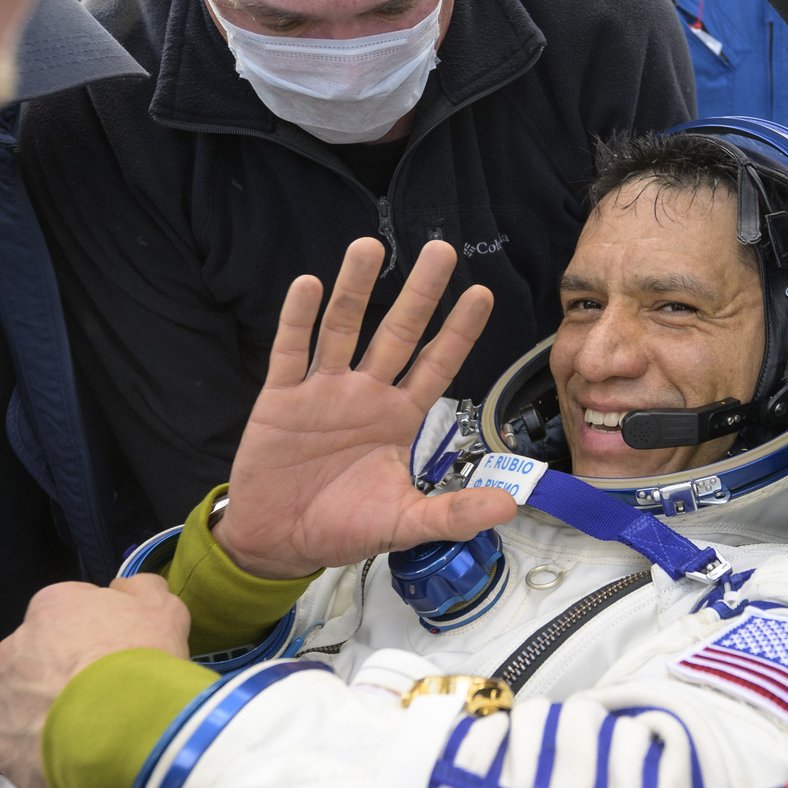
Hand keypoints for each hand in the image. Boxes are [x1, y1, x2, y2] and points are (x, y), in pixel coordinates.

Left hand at [0, 574, 190, 787]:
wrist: (123, 731)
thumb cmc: (142, 661)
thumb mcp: (164, 610)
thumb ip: (141, 589)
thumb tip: (122, 588)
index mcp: (49, 607)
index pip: (70, 613)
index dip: (97, 635)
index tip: (118, 656)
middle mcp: (15, 647)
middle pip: (42, 657)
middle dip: (66, 672)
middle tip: (104, 695)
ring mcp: (3, 697)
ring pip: (28, 701)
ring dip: (51, 711)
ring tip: (90, 732)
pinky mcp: (0, 744)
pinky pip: (20, 743)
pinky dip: (41, 751)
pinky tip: (72, 756)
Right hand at [212, 237, 518, 579]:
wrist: (278, 542)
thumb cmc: (343, 528)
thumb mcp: (405, 524)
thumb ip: (455, 514)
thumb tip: (509, 506)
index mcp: (398, 419)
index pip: (436, 365)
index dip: (458, 332)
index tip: (481, 294)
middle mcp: (365, 395)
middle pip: (397, 334)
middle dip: (419, 294)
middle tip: (440, 250)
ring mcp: (322, 392)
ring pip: (342, 329)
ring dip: (355, 289)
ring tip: (369, 246)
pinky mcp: (280, 398)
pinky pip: (290, 352)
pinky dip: (297, 319)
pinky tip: (309, 285)